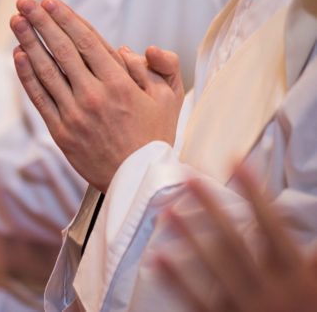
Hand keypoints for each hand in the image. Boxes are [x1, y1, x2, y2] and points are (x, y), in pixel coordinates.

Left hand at [10, 0, 183, 191]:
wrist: (137, 181)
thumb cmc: (154, 136)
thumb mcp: (170, 98)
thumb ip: (161, 66)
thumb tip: (135, 47)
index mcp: (120, 83)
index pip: (87, 41)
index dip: (66, 18)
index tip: (50, 1)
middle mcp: (94, 95)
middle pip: (62, 50)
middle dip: (40, 22)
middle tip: (25, 1)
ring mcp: (74, 114)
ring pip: (46, 70)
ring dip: (28, 42)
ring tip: (16, 20)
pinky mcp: (60, 131)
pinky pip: (40, 98)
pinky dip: (27, 76)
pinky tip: (18, 55)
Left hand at [157, 166, 316, 311]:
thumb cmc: (312, 311)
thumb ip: (316, 254)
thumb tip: (309, 209)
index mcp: (296, 274)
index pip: (273, 224)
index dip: (255, 191)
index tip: (236, 159)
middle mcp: (270, 288)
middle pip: (234, 239)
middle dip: (210, 206)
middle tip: (188, 178)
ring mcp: (246, 307)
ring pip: (212, 266)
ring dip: (187, 236)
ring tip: (165, 210)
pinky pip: (197, 300)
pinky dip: (175, 279)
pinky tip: (155, 256)